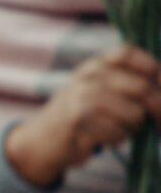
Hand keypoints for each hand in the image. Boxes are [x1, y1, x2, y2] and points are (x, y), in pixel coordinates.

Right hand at [6, 46, 160, 186]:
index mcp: (94, 66)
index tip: (155, 85)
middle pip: (141, 88)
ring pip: (134, 114)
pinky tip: (105, 137)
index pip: (126, 53)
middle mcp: (87, 77)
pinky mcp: (78, 120)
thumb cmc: (80, 115)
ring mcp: (81, 97)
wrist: (43, 139)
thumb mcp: (98, 90)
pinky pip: (118, 132)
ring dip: (133, 127)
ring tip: (119, 128)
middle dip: (154, 109)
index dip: (149, 67)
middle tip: (150, 122)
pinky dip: (118, 139)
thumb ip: (128, 82)